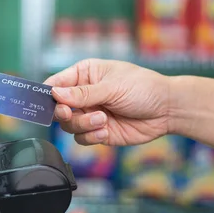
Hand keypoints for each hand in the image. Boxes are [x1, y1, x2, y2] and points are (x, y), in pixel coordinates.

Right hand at [45, 58, 169, 145]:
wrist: (167, 110)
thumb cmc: (144, 88)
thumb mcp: (112, 87)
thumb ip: (83, 93)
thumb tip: (55, 94)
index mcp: (84, 74)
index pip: (56, 83)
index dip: (47, 94)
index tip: (46, 102)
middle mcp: (84, 95)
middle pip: (58, 108)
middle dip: (64, 113)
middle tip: (71, 113)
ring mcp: (90, 114)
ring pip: (69, 125)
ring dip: (83, 125)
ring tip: (103, 120)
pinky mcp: (98, 131)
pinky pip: (82, 138)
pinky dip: (91, 137)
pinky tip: (106, 130)